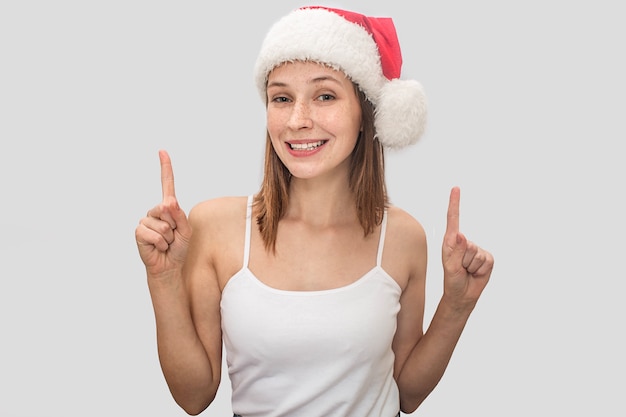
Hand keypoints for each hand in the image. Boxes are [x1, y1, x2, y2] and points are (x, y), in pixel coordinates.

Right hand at [135, 150, 191, 276]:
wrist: (169, 266)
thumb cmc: (178, 248)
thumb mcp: (186, 230)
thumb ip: (179, 215)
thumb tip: (167, 201)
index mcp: (169, 208)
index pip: (167, 185)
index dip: (165, 168)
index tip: (162, 151)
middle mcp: (156, 211)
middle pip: (168, 209)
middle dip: (175, 226)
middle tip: (173, 237)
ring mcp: (146, 220)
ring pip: (162, 224)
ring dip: (168, 237)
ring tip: (166, 243)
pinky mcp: (139, 232)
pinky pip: (154, 234)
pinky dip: (160, 243)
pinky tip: (159, 247)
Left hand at [441, 187, 492, 309]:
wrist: (463, 295)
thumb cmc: (452, 280)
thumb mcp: (450, 267)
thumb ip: (455, 252)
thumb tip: (461, 235)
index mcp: (451, 242)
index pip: (454, 219)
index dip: (455, 203)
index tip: (455, 188)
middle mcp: (464, 243)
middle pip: (467, 244)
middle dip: (463, 260)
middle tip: (460, 269)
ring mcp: (477, 250)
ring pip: (477, 254)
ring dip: (471, 266)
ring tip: (466, 271)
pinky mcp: (488, 258)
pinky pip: (486, 261)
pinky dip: (480, 270)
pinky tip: (475, 273)